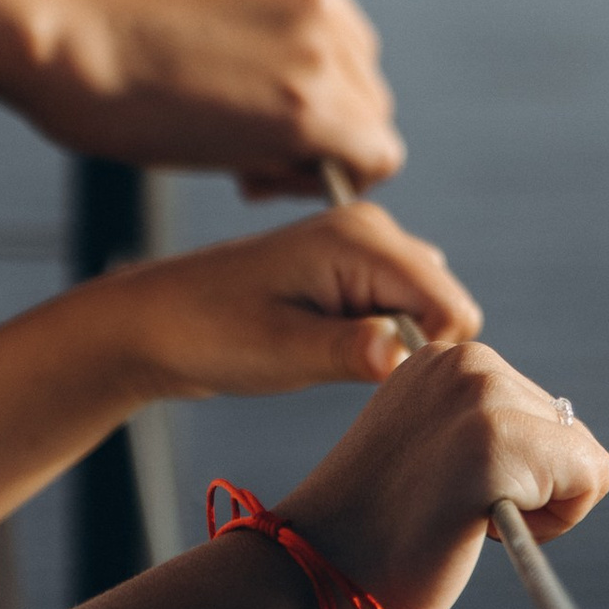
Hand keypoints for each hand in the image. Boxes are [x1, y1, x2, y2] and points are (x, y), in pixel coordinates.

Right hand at [0, 0, 402, 190]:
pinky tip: (253, 175)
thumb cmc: (101, 28)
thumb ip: (260, 39)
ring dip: (322, 150)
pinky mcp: (309, 104)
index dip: (311, 89)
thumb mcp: (202, 7)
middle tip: (249, 151)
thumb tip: (293, 115)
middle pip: (364, 82)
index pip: (344, 39)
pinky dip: (328, 177)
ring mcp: (319, 47)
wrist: (66, 34)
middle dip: (321, 123)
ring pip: (370, 122)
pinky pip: (370, 157)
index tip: (256, 115)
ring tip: (245, 162)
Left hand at [128, 203, 477, 401]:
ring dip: (398, 346)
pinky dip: (384, 340)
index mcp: (361, 238)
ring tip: (332, 357)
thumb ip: (348, 350)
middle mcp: (372, 231)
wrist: (157, 321)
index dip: (428, 354)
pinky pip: (402, 311)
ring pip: (428, 311)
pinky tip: (333, 350)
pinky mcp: (354, 271)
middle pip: (448, 306)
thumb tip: (402, 355)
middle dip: (416, 349)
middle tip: (348, 370)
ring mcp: (364, 248)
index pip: (451, 307)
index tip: (376, 377)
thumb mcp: (281, 349)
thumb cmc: (210, 332)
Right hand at [261, 343, 608, 608]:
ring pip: (583, 458)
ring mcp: (480, 396)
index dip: (510, 471)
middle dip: (532, 484)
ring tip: (460, 519)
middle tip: (451, 511)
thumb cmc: (370, 536)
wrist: (312, 578)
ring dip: (542, 506)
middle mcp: (465, 359)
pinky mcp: (497, 443)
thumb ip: (475, 425)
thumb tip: (560, 435)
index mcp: (444, 358)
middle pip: (567, 432)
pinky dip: (556, 522)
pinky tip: (479, 529)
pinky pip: (591, 480)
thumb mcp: (425, 448)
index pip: (538, 414)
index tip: (443, 489)